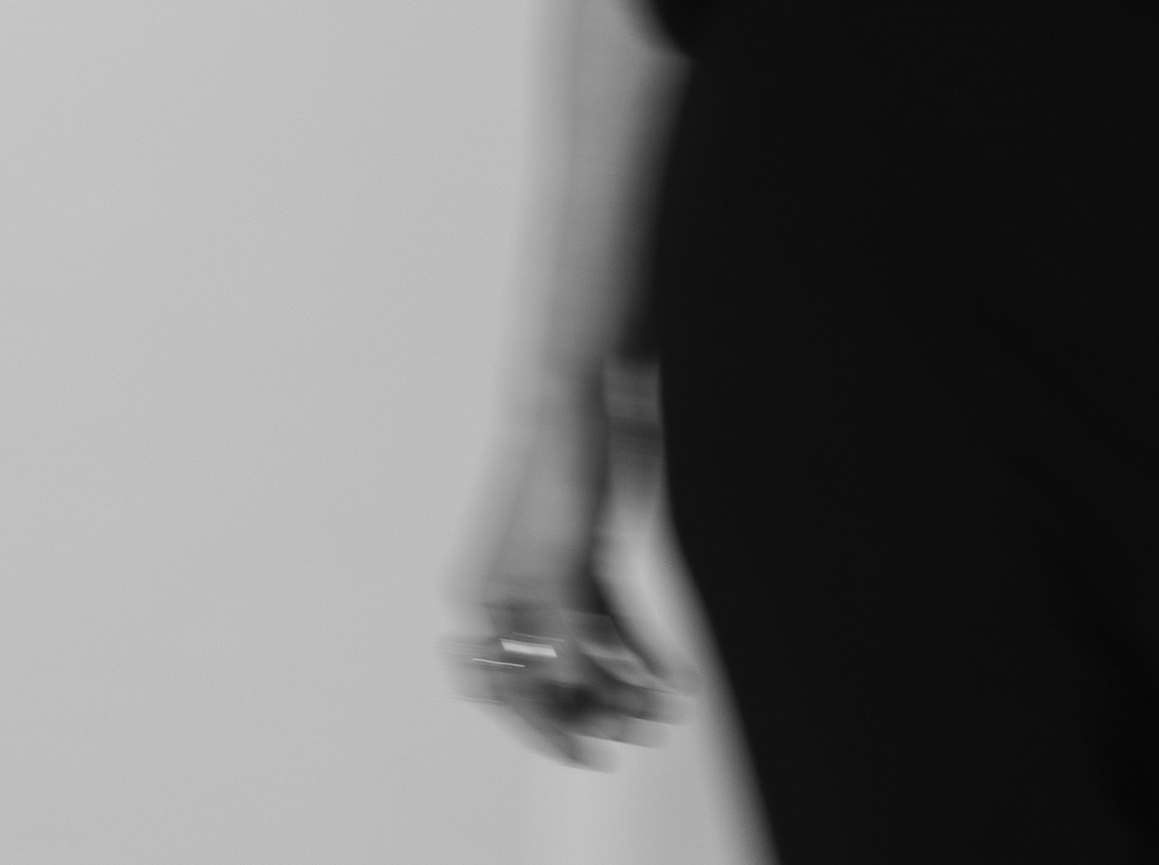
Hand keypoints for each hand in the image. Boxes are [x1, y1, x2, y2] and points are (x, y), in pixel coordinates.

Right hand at [450, 367, 690, 765]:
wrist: (584, 403)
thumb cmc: (557, 477)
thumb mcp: (560, 566)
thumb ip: (560, 637)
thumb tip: (567, 696)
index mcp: (484, 599)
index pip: (503, 689)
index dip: (544, 727)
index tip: (588, 755)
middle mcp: (513, 596)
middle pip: (549, 678)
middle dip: (596, 708)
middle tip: (641, 729)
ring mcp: (551, 580)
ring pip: (586, 655)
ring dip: (626, 685)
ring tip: (666, 707)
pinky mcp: (586, 560)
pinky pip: (612, 623)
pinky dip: (641, 650)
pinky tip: (674, 675)